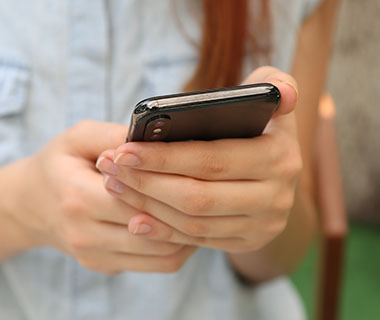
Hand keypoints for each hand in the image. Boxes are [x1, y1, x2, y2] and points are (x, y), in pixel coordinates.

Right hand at [9, 121, 195, 273]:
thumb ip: (113, 135)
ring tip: (204, 209)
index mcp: (78, 197)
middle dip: (186, 210)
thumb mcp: (78, 138)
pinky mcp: (106, 266)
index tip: (197, 170)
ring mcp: (96, 256)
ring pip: (162, 254)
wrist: (32, 204)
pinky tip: (187, 225)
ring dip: (189, 233)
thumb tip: (153, 136)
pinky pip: (155, 264)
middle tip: (212, 191)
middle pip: (155, 229)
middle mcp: (85, 234)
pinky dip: (178, 247)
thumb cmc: (59, 165)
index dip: (171, 185)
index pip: (138, 198)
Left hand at [97, 66, 301, 253]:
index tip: (123, 150)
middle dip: (147, 183)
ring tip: (116, 186)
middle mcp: (276, 197)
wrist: (275, 174)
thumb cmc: (260, 126)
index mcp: (279, 157)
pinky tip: (136, 219)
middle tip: (111, 168)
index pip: (211, 160)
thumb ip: (274, 82)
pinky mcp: (248, 242)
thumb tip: (284, 94)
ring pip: (194, 222)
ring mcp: (263, 225)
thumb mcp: (270, 98)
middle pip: (198, 196)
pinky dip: (165, 231)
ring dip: (149, 206)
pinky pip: (199, 240)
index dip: (164, 157)